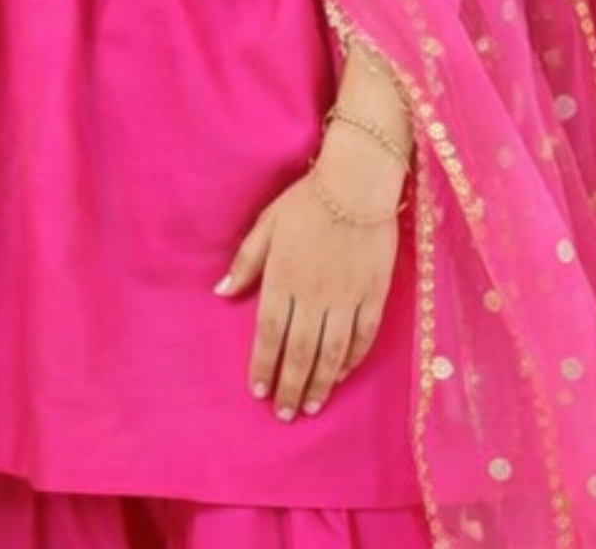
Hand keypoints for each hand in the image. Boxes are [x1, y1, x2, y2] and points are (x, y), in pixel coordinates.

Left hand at [217, 176, 397, 417]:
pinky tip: (342, 375)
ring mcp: (347, 297)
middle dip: (289, 386)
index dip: (262, 365)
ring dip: (320, 383)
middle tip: (284, 414)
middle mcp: (314, 294)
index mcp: (284, 277)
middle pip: (299, 351)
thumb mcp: (267, 223)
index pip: (269, 332)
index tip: (257, 391)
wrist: (358, 182)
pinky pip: (362, 337)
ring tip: (310, 406)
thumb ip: (246, 261)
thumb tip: (221, 292)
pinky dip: (352, 360)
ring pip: (332, 353)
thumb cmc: (307, 200)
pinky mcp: (374, 295)